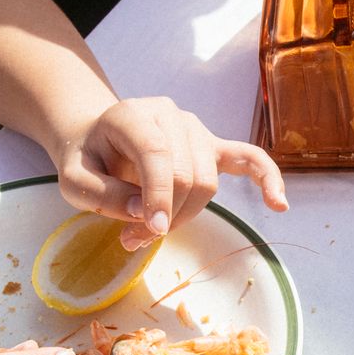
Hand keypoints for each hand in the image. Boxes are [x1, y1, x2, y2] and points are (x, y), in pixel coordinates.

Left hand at [54, 98, 289, 251]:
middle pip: (188, 175)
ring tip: (152, 231)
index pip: (158, 155)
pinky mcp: (213, 146)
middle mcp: (171, 115)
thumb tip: (147, 213)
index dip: (158, 196)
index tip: (150, 231)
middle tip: (134, 239)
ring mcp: (196, 129)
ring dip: (186, 215)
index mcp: (133, 115)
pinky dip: (268, 179)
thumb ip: (106, 195)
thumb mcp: (75, 182)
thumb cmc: (87, 160)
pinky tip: (279, 204)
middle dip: (166, 215)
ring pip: (208, 182)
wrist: (96, 139)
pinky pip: (249, 159)